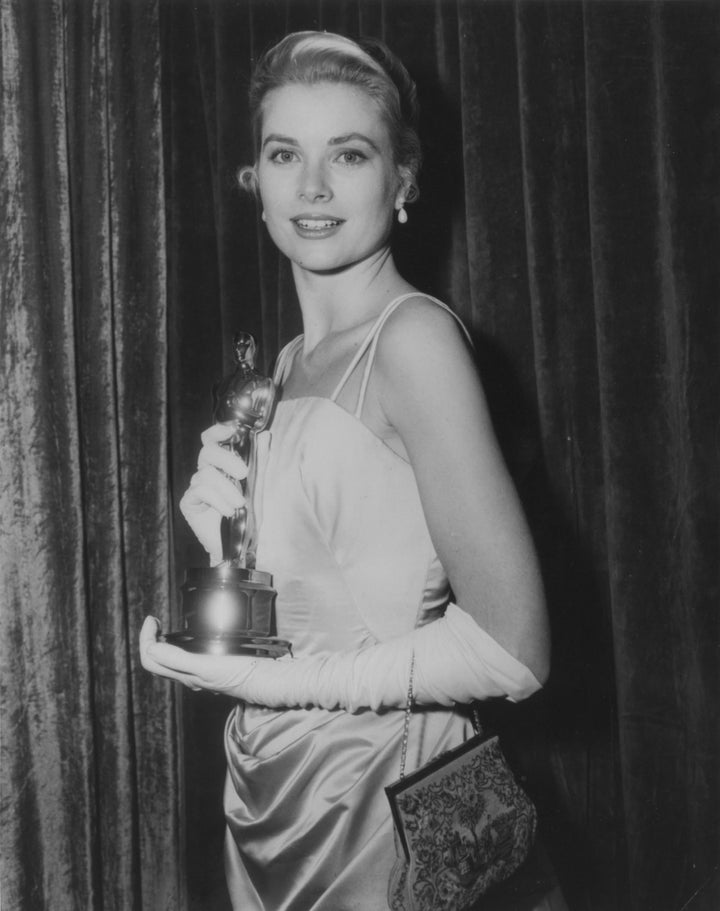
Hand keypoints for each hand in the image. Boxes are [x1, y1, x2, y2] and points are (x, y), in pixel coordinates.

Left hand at [139, 617, 259, 695]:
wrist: (269, 681)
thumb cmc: (239, 675)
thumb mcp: (205, 667)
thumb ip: (177, 660)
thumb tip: (151, 648)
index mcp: (185, 676)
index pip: (151, 660)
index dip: (145, 639)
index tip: (152, 618)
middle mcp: (191, 676)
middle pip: (158, 660)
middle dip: (151, 639)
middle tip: (156, 620)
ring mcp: (204, 671)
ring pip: (172, 659)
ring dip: (163, 641)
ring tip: (166, 626)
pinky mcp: (217, 666)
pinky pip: (189, 656)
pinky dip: (180, 644)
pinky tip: (192, 635)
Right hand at [179, 423, 247, 564]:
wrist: (239, 545)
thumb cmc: (247, 514)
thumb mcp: (258, 485)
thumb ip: (259, 460)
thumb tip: (264, 435)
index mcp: (220, 464)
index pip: (212, 439)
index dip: (217, 431)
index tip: (231, 429)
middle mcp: (205, 472)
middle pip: (207, 451)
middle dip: (226, 459)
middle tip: (244, 473)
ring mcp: (195, 487)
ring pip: (205, 473)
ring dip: (227, 489)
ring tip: (239, 504)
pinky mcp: (188, 502)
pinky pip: (199, 491)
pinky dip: (217, 500)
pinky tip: (227, 511)